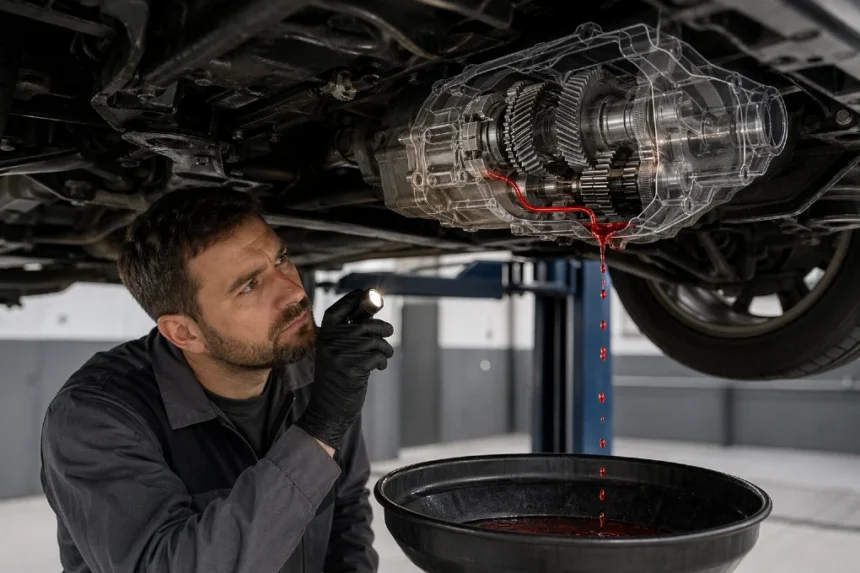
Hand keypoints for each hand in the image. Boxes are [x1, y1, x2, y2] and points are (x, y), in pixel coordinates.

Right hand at [298, 290, 393, 449]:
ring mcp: (340, 354)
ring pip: (374, 340)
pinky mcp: (352, 368)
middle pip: (363, 324)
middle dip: (381, 327)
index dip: (352, 299)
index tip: (366, 292)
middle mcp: (330, 342)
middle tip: (388, 332)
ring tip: (385, 354)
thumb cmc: (338, 378)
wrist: (329, 408)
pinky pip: (376, 356)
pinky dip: (382, 361)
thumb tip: (372, 305)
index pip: (337, 310)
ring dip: (385, 347)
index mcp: (324, 336)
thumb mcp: (337, 351)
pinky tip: (379, 367)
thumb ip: (350, 332)